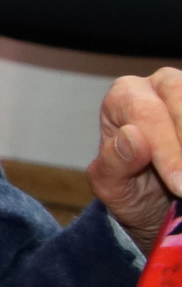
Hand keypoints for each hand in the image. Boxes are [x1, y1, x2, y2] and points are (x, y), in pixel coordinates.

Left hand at [87, 68, 181, 253]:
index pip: (144, 112)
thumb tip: (131, 136)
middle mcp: (158, 84)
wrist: (157, 201)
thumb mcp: (112, 184)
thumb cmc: (129, 184)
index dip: (166, 149)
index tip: (179, 184)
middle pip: (179, 93)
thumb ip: (115, 162)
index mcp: (122, 96)